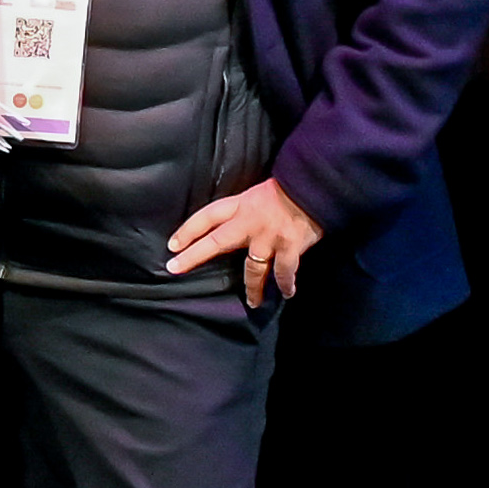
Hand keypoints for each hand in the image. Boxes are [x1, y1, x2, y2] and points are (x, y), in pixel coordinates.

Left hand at [165, 176, 324, 307]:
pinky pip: (284, 271)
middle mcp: (250, 222)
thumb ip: (245, 211)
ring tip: (253, 302)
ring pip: (253, 269)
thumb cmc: (288, 189)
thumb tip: (235, 228)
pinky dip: (285, 284)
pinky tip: (286, 292)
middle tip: (176, 268)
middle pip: (216, 241)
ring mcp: (269, 237)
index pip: (207, 216)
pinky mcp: (290, 247)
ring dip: (253, 288)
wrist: (316, 186)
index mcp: (241, 205)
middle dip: (194, 256)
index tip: (172, 245)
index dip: (188, 230)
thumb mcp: (258, 194)